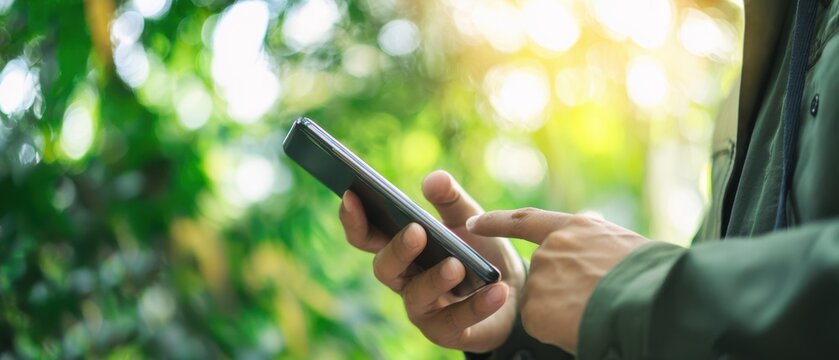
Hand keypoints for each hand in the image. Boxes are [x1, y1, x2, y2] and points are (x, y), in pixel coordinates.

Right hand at [339, 170, 525, 352]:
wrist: (514, 290)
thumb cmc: (479, 252)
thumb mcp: (468, 219)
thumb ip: (451, 199)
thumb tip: (433, 179)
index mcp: (401, 248)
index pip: (367, 236)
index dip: (355, 219)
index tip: (351, 195)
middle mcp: (404, 280)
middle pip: (385, 268)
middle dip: (398, 249)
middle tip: (417, 231)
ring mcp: (423, 309)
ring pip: (417, 297)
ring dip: (435, 280)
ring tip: (457, 265)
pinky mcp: (447, 331)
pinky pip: (456, 321)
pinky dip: (476, 306)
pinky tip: (495, 290)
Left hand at [466, 208, 649, 352]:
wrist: (649, 302)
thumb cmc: (651, 276)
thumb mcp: (625, 244)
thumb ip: (597, 241)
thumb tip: (593, 229)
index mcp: (575, 228)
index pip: (526, 221)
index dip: (497, 222)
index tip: (472, 223)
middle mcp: (551, 249)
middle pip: (544, 274)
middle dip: (563, 290)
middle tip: (597, 299)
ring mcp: (541, 279)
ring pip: (544, 303)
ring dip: (565, 312)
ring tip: (598, 311)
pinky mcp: (533, 310)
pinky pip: (543, 325)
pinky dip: (560, 330)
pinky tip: (583, 325)